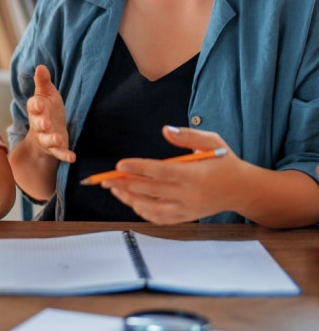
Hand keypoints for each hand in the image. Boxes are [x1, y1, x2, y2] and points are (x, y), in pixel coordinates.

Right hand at [25, 65, 74, 162]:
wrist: (44, 133)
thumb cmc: (46, 110)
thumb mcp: (46, 94)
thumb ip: (43, 82)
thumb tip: (40, 66)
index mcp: (37, 109)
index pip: (33, 106)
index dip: (35, 106)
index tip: (39, 104)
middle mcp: (39, 124)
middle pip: (39, 124)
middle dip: (42, 124)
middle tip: (45, 123)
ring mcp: (47, 138)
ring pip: (47, 140)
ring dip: (52, 140)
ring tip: (58, 139)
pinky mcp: (56, 148)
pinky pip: (59, 153)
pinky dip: (65, 155)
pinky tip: (72, 157)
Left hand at [102, 125, 238, 223]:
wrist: (243, 189)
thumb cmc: (225, 162)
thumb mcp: (213, 141)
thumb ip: (188, 136)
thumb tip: (165, 130)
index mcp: (195, 175)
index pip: (162, 172)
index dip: (139, 168)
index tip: (120, 165)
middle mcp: (190, 195)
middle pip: (152, 191)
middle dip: (126, 185)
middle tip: (105, 180)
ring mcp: (188, 209)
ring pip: (153, 209)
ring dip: (131, 200)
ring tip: (115, 189)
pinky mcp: (187, 217)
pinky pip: (161, 219)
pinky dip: (143, 212)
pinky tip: (131, 201)